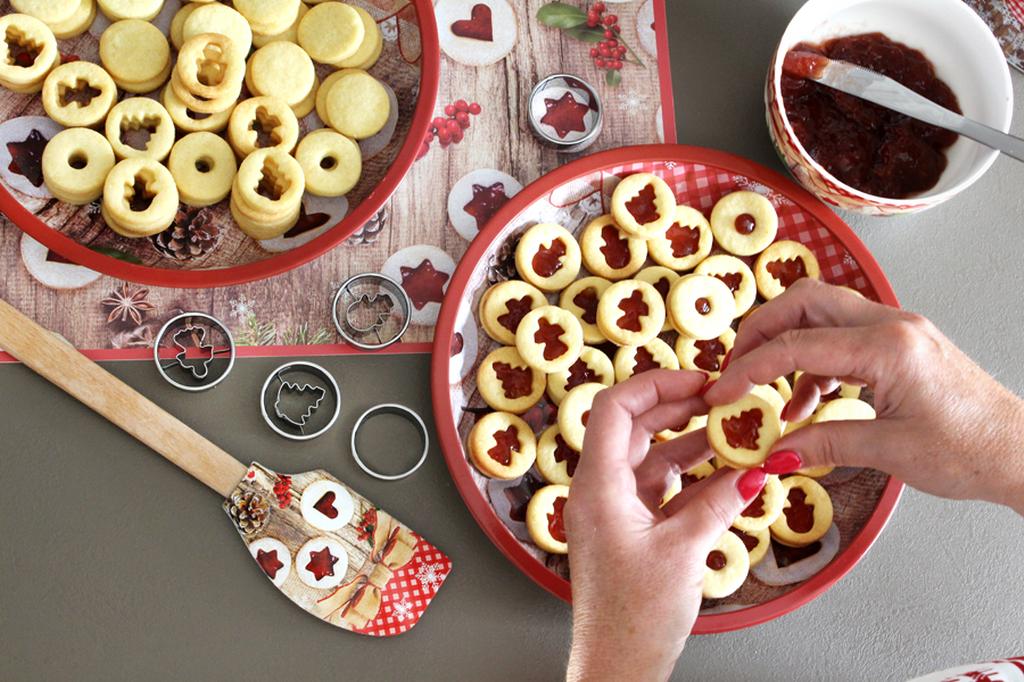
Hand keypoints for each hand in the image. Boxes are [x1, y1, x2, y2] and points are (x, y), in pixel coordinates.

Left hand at [565, 370, 768, 681]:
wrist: (618, 667)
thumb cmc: (632, 619)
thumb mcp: (684, 552)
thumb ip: (719, 503)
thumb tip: (752, 469)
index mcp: (597, 488)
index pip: (614, 409)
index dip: (655, 385)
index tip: (697, 380)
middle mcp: (599, 491)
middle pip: (632, 426)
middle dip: (676, 406)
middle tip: (719, 399)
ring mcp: (614, 509)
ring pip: (649, 455)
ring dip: (688, 440)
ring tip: (730, 430)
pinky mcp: (630, 527)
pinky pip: (659, 485)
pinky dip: (689, 474)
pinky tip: (723, 471)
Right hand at [705, 278, 1023, 514]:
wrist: (1022, 452)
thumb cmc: (972, 450)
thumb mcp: (889, 452)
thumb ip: (824, 443)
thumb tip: (774, 451)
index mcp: (887, 347)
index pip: (796, 345)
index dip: (749, 368)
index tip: (720, 390)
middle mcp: (891, 325)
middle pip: (804, 302)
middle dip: (760, 331)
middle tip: (733, 367)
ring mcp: (897, 330)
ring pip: (821, 313)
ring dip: (785, 343)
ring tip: (763, 388)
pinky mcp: (900, 345)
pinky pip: (841, 337)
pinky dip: (812, 362)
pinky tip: (803, 402)